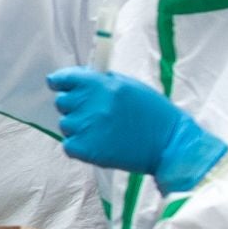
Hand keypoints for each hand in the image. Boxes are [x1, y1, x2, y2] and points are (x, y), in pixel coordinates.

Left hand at [46, 67, 227, 188]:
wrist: (169, 144)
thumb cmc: (153, 113)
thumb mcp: (130, 86)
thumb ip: (103, 82)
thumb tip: (80, 79)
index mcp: (101, 85)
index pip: (64, 78)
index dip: (59, 82)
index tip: (59, 85)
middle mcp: (91, 104)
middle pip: (62, 102)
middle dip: (74, 106)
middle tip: (94, 113)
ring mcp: (87, 127)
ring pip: (65, 124)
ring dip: (78, 127)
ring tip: (102, 131)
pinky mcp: (86, 150)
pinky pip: (68, 145)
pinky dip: (79, 146)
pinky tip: (98, 144)